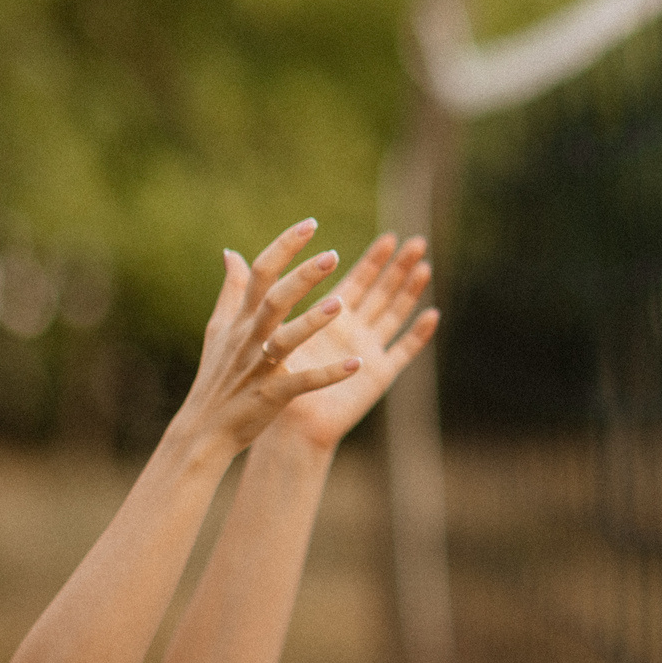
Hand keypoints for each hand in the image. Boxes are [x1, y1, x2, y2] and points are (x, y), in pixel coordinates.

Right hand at [180, 220, 362, 454]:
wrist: (203, 430)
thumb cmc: (216, 375)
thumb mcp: (219, 329)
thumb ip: (231, 289)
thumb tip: (231, 252)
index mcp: (240, 318)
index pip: (260, 273)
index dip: (284, 246)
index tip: (311, 223)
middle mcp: (249, 337)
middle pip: (273, 299)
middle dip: (301, 277)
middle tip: (333, 255)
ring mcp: (260, 366)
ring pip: (285, 339)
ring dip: (312, 323)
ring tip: (342, 305)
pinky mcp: (272, 395)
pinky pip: (302, 382)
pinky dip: (329, 375)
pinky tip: (357, 365)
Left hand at [269, 232, 436, 451]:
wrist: (278, 424)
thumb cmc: (264, 379)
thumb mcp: (255, 326)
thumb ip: (250, 290)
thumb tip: (229, 252)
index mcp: (328, 319)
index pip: (356, 281)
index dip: (373, 261)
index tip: (388, 238)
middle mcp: (351, 331)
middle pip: (381, 292)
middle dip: (397, 268)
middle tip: (416, 241)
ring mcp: (366, 351)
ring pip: (394, 314)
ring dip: (410, 291)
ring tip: (425, 266)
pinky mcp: (376, 376)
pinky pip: (402, 352)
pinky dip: (418, 335)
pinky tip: (432, 315)